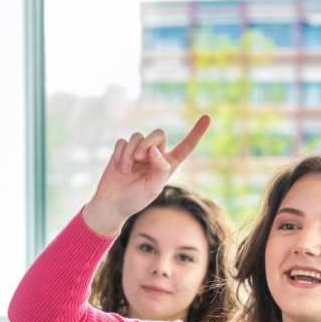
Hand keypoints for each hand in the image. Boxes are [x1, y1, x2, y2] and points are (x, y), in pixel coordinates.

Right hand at [82, 116, 210, 235]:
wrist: (112, 203)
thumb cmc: (135, 199)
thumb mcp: (153, 188)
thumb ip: (160, 168)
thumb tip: (155, 149)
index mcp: (167, 165)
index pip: (185, 147)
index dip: (196, 133)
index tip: (207, 117)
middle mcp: (155, 155)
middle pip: (158, 134)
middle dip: (148, 143)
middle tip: (140, 158)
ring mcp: (138, 151)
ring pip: (138, 136)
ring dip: (131, 152)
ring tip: (126, 170)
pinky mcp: (123, 150)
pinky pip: (123, 141)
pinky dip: (121, 154)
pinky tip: (119, 168)